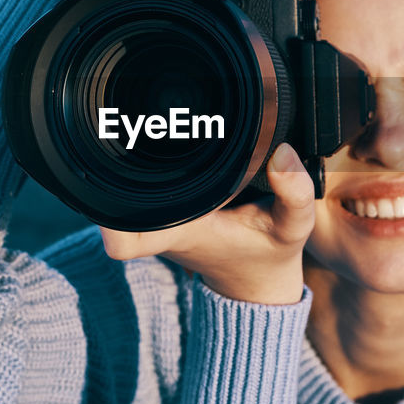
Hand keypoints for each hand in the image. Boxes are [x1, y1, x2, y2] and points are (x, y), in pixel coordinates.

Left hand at [99, 143, 313, 304]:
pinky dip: (153, 159)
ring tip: (161, 126)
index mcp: (179, 232)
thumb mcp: (293, 227)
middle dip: (125, 154)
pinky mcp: (162, 208)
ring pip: (124, 182)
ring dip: (137, 155)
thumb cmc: (269, 254)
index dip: (109, 220)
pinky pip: (141, 180)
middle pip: (114, 191)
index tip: (112, 183)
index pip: (124, 239)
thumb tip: (281, 154)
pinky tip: (170, 139)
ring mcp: (156, 217)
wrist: (257, 278)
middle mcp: (159, 225)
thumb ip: (294, 194)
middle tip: (150, 125)